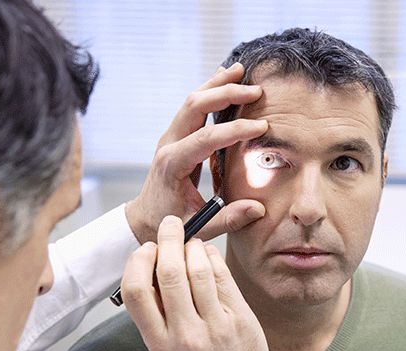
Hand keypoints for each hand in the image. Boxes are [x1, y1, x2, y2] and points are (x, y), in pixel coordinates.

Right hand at [121, 216, 274, 350]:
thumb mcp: (164, 350)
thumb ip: (155, 314)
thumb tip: (151, 264)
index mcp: (158, 342)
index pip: (135, 291)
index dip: (138, 262)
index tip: (146, 250)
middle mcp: (184, 333)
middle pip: (168, 273)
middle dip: (167, 240)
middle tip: (170, 225)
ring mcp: (214, 325)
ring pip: (198, 270)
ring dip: (192, 245)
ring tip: (190, 240)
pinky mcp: (239, 317)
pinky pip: (222, 276)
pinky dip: (211, 257)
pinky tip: (207, 254)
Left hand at [125, 63, 266, 243]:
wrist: (143, 219)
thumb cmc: (170, 223)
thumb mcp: (197, 227)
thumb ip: (227, 219)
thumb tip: (258, 209)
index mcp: (173, 165)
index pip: (206, 139)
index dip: (235, 130)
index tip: (262, 126)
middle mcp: (169, 144)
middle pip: (195, 107)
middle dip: (226, 94)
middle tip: (257, 91)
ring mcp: (170, 137)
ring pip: (192, 100)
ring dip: (217, 84)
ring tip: (242, 70)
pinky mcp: (176, 136)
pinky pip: (192, 106)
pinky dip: (209, 89)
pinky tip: (225, 76)